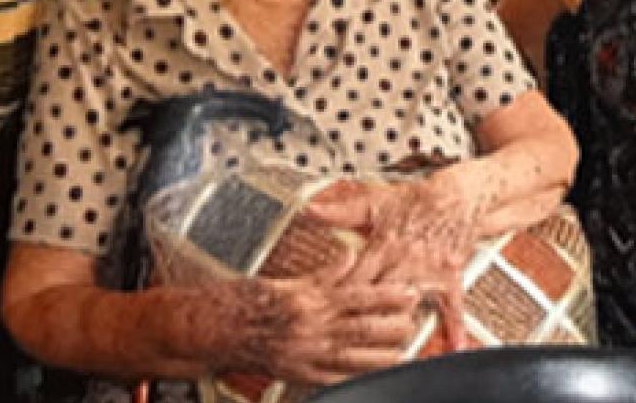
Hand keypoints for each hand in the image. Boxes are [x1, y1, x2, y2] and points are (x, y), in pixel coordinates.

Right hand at [193, 256, 422, 386]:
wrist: (221, 327)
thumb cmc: (254, 302)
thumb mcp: (292, 281)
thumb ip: (326, 272)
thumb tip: (351, 256)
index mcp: (312, 299)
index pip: (360, 296)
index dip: (389, 296)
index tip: (411, 294)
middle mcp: (312, 326)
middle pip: (362, 327)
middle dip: (392, 327)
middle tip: (415, 323)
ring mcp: (306, 353)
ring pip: (353, 356)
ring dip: (382, 355)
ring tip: (403, 353)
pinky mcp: (299, 374)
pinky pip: (332, 379)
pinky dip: (354, 379)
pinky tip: (372, 378)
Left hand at [308, 174, 481, 348]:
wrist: (456, 196)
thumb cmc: (416, 201)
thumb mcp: (374, 202)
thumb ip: (341, 211)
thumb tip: (310, 209)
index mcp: (384, 245)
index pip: (358, 276)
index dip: (342, 295)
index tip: (328, 312)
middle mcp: (407, 260)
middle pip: (382, 294)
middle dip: (366, 315)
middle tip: (350, 336)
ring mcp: (430, 271)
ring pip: (412, 302)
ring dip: (399, 322)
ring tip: (386, 345)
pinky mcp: (451, 276)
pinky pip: (453, 303)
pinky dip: (454, 324)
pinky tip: (454, 343)